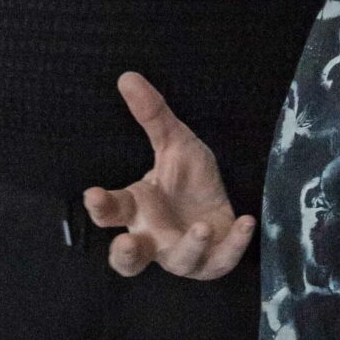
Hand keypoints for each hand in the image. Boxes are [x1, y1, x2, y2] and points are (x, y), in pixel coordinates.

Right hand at [83, 72, 257, 279]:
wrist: (220, 204)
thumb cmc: (189, 180)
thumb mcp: (174, 143)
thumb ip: (152, 115)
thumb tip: (127, 76)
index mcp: (137, 208)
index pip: (110, 211)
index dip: (100, 206)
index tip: (93, 194)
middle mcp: (153, 236)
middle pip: (128, 257)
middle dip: (124, 254)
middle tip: (128, 243)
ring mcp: (182, 253)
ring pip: (176, 263)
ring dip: (188, 248)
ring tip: (200, 228)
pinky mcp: (212, 261)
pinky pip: (220, 260)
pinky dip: (233, 245)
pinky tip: (246, 222)